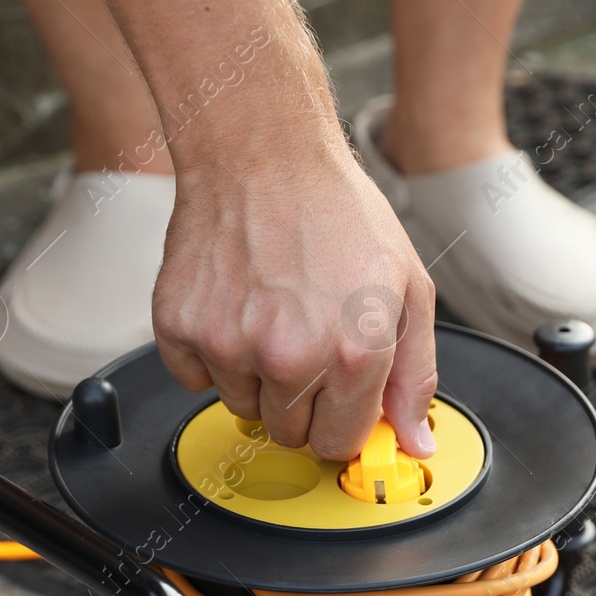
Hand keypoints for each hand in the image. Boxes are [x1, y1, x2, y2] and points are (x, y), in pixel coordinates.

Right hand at [151, 148, 437, 459]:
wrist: (264, 153)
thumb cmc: (338, 212)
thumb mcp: (409, 290)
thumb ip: (416, 375)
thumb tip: (414, 442)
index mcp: (353, 352)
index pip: (338, 443)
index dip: (341, 421)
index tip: (337, 398)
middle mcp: (289, 356)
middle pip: (289, 433)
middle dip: (302, 401)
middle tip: (306, 339)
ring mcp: (228, 343)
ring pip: (241, 407)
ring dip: (256, 377)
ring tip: (271, 314)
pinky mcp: (179, 326)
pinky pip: (193, 378)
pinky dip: (211, 353)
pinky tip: (235, 305)